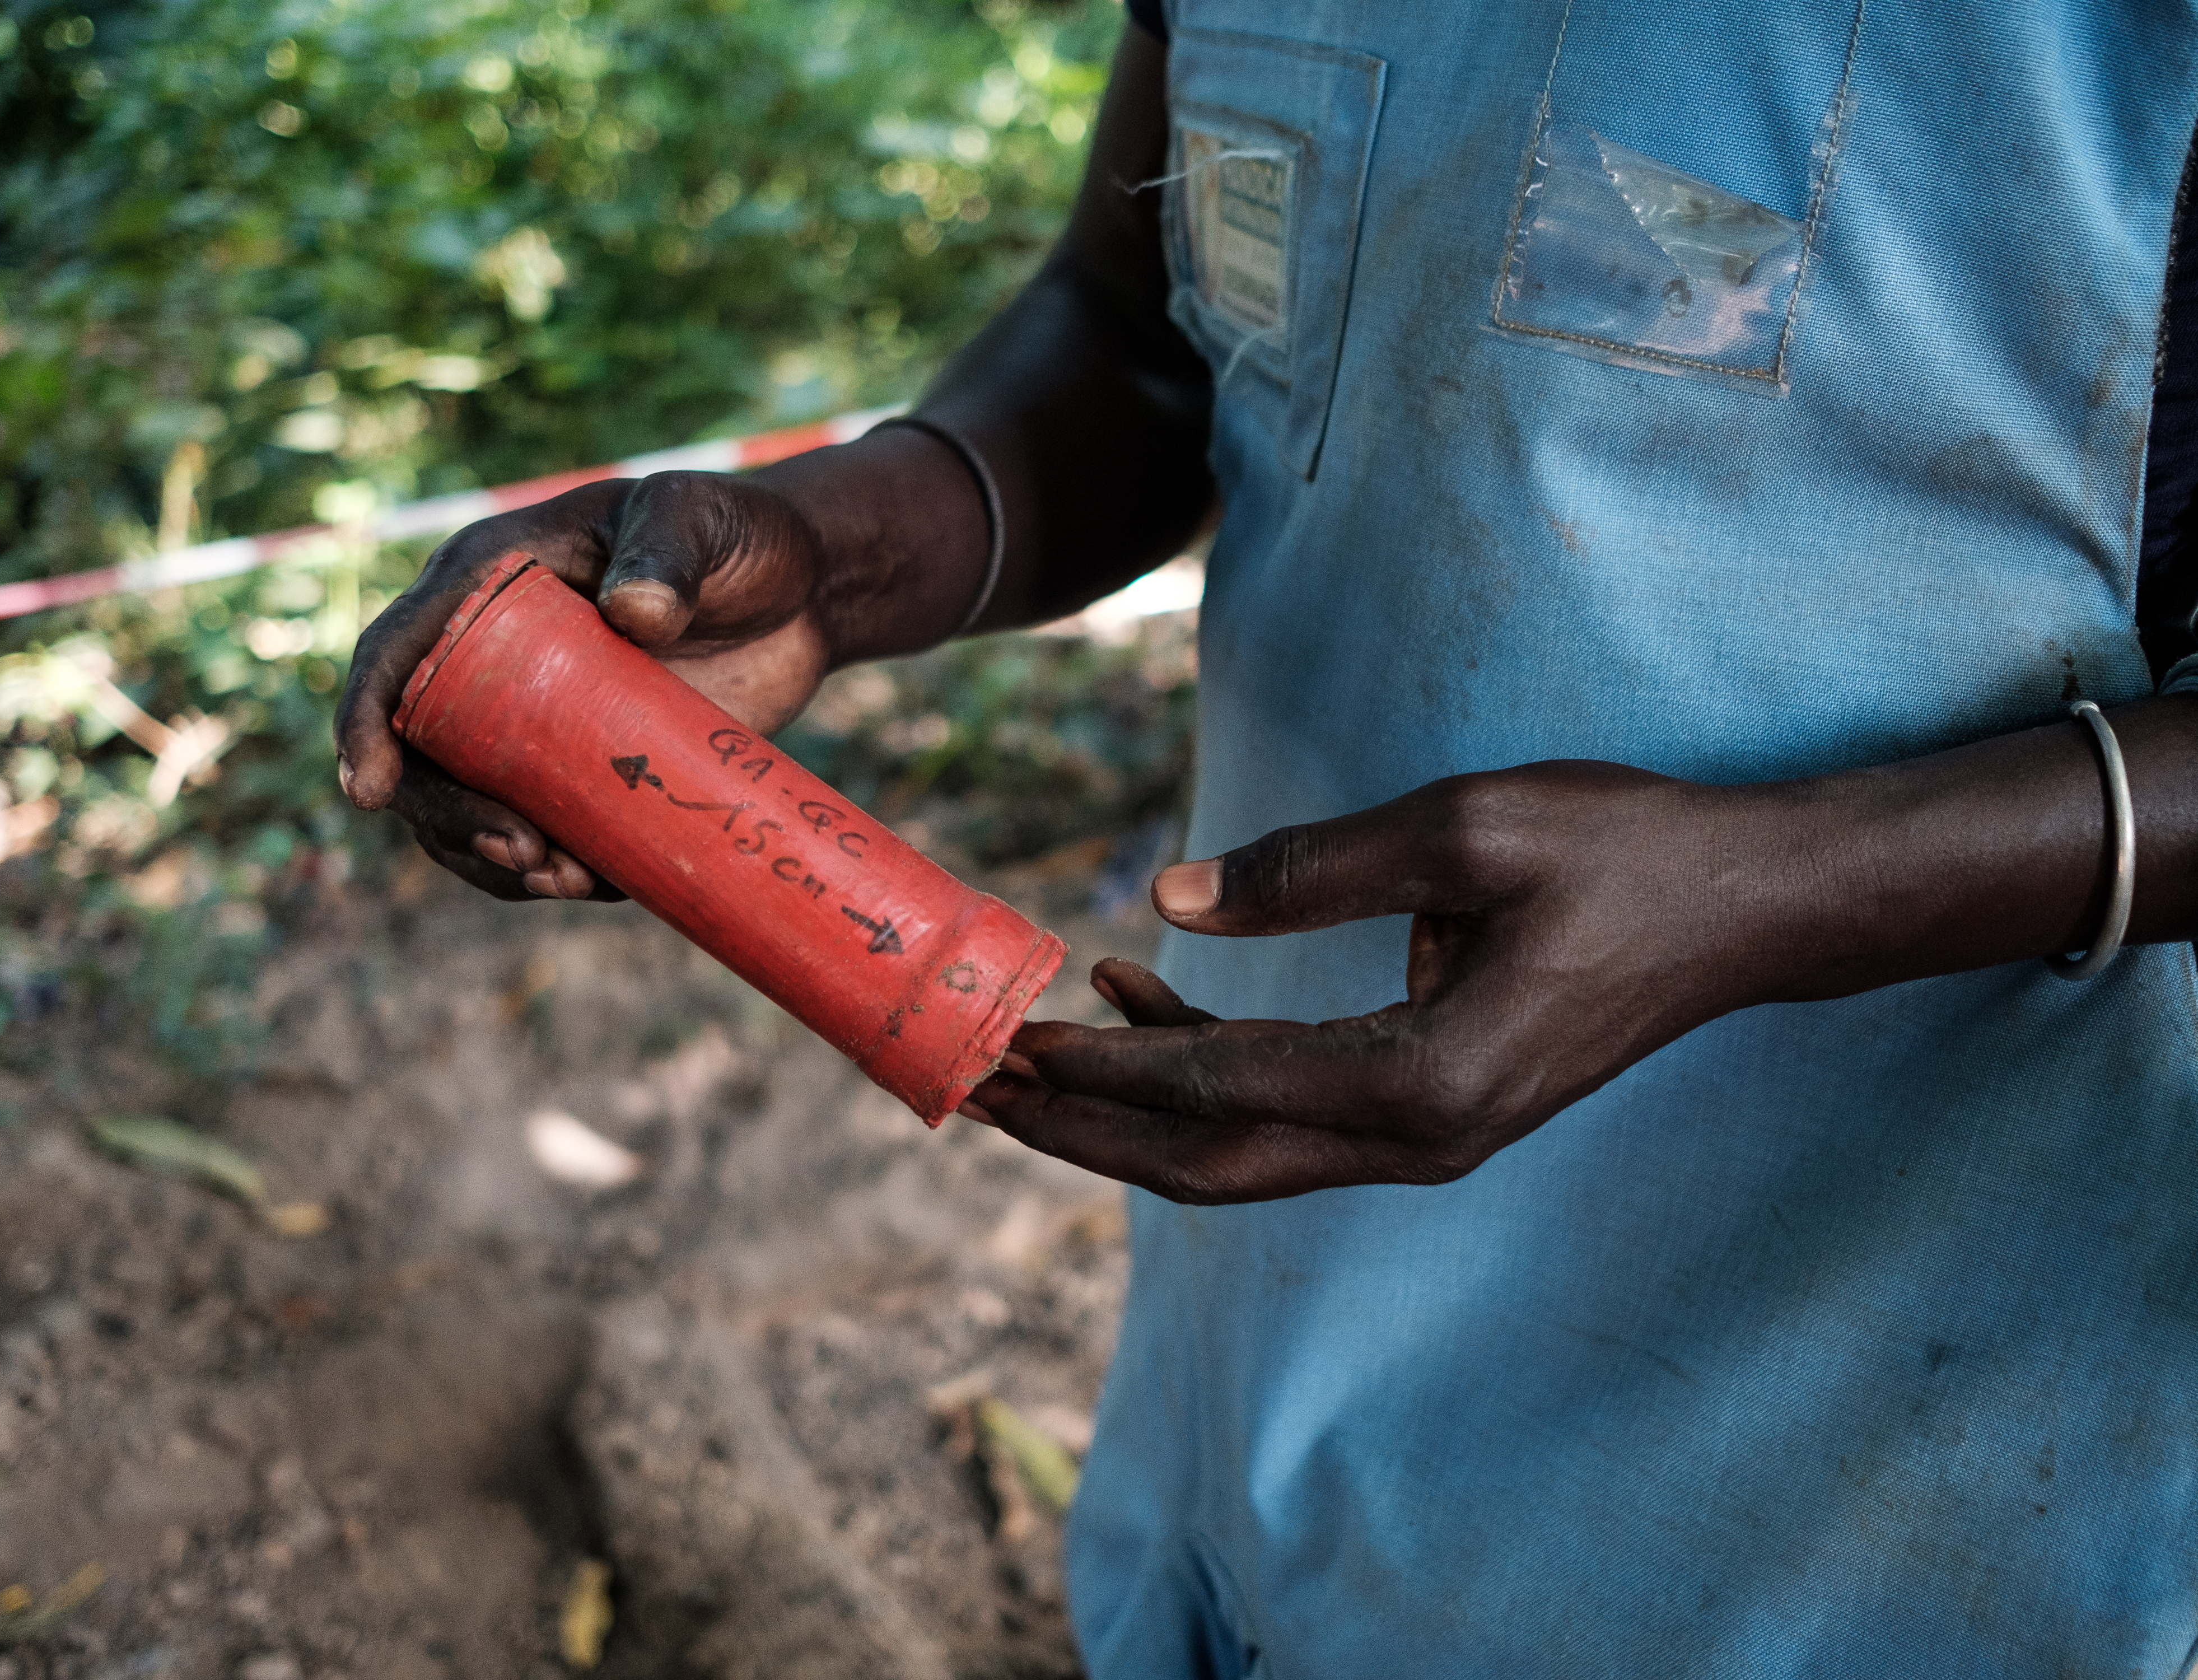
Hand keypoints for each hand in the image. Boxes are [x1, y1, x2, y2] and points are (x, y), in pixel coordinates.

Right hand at [334, 470, 836, 899]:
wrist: (800, 593)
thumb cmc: (734, 535)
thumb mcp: (698, 519)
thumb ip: (668, 552)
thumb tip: (634, 616)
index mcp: (487, 582)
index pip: (396, 652)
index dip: (366, 719)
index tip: (369, 787)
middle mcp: (490, 660)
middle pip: (422, 754)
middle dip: (449, 818)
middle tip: (523, 854)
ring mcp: (534, 725)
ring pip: (471, 809)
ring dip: (494, 861)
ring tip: (564, 879)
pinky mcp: (584, 773)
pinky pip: (544, 834)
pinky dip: (556, 871)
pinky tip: (596, 884)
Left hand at [968, 763, 1812, 1201]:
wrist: (1747, 908)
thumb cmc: (1624, 853)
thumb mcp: (1470, 829)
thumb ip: (1315, 866)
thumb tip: (1172, 898)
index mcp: (1424, 1085)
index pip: (1220, 1092)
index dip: (1105, 1069)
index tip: (1006, 1044)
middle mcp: (1417, 1139)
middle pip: (1207, 1163)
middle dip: (1085, 1127)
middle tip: (974, 1084)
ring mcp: (1425, 1136)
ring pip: (1239, 1150)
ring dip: (1129, 1108)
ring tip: (1026, 1049)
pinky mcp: (1429, 1105)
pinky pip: (1286, 1109)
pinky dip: (1203, 1068)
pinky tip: (1142, 984)